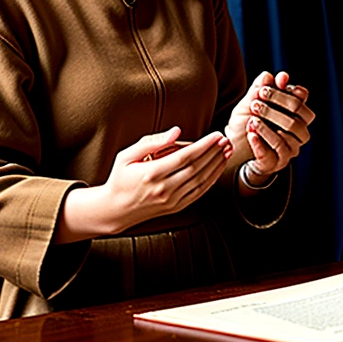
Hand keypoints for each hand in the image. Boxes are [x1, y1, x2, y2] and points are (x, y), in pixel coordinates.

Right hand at [56, 126, 232, 241]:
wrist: (115, 210)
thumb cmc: (120, 178)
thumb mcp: (127, 155)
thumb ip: (152, 142)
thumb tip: (176, 131)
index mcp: (152, 174)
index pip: (185, 157)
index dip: (204, 145)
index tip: (216, 134)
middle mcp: (164, 189)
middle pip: (197, 168)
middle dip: (214, 152)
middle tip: (226, 139)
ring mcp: (171, 200)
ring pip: (201, 181)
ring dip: (217, 165)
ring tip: (227, 151)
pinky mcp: (176, 207)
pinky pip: (198, 193)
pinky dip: (211, 180)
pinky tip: (218, 168)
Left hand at [228, 71, 313, 184]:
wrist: (233, 147)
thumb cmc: (246, 120)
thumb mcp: (250, 102)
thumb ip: (261, 88)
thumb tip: (273, 75)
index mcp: (295, 113)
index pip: (300, 100)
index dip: (284, 93)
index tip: (263, 90)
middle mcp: (298, 131)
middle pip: (297, 119)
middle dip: (276, 110)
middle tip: (254, 104)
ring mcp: (289, 149)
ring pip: (286, 137)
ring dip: (267, 127)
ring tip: (251, 121)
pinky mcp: (276, 163)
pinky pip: (272, 154)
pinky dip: (261, 143)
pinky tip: (251, 134)